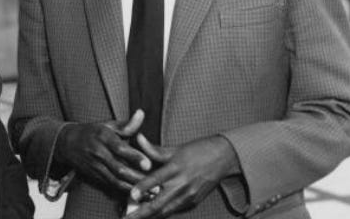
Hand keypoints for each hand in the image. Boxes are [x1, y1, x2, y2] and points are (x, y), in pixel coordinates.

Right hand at [55, 110, 152, 193]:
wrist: (67, 143)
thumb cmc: (92, 132)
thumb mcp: (107, 124)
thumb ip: (127, 124)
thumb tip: (141, 113)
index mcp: (103, 136)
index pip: (120, 148)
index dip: (134, 157)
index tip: (148, 164)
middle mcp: (98, 152)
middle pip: (119, 168)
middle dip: (137, 178)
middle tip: (155, 183)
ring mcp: (95, 166)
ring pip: (116, 180)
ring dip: (133, 188)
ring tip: (150, 192)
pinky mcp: (95, 176)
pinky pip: (111, 186)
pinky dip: (125, 191)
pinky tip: (139, 194)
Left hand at [124, 135, 239, 217]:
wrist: (224, 157)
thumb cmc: (198, 150)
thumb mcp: (176, 148)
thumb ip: (155, 149)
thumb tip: (138, 138)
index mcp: (176, 168)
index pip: (156, 179)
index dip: (143, 188)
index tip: (131, 195)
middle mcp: (182, 184)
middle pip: (159, 203)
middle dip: (142, 213)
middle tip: (126, 218)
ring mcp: (188, 195)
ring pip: (166, 211)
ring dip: (150, 216)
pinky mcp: (193, 202)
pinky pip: (174, 210)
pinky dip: (161, 213)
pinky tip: (150, 215)